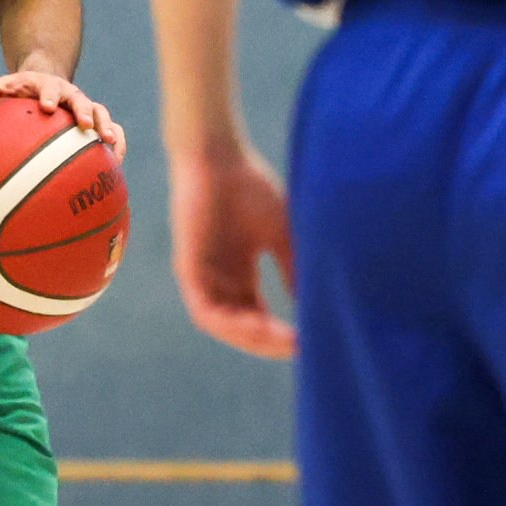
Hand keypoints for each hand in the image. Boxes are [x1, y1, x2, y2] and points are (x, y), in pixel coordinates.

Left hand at [0, 64, 127, 152]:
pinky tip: (116, 165)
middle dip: (84, 112)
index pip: (51, 89)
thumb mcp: (8, 85)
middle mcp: (71, 96)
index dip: (50, 96)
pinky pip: (113, 132)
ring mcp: (86, 108)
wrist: (47, 82)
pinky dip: (117, 146)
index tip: (48, 106)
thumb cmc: (23, 89)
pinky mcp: (96, 122)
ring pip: (101, 115)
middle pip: (82, 101)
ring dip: (107, 128)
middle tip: (84, 125)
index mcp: (50, 87)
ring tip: (109, 144)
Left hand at [171, 138, 295, 358]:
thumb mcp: (281, 235)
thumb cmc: (249, 187)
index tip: (311, 341)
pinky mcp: (187, 269)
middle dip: (271, 341)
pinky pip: (205, 310)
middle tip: (301, 348)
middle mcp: (220, 280)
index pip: (259, 316)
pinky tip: (256, 327)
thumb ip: (294, 269)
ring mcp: (202, 276)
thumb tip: (318, 305)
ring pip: (224, 324)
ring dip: (252, 338)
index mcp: (240, 273)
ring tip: (283, 342)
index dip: (282, 332)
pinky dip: (229, 323)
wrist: (218, 156)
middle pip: (243, 326)